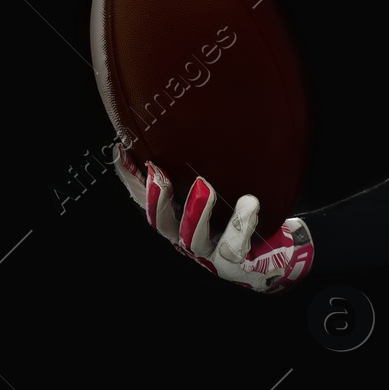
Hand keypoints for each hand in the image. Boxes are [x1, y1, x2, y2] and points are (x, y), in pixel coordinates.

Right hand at [112, 145, 313, 292]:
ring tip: (204, 186)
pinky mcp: (232, 260)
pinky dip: (241, 222)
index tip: (121, 151)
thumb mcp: (212, 193)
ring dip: (197, 210)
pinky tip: (249, 203)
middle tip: (157, 172)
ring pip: (194, 236)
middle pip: (160, 222)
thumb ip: (196, 173)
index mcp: (174, 219)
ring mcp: (207, 252)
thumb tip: (178, 129)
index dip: (130, 180)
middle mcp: (184, 237)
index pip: (145, 199)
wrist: (267, 256)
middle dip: (156, 198)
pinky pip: (235, 243)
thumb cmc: (233, 220)